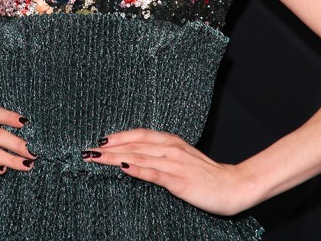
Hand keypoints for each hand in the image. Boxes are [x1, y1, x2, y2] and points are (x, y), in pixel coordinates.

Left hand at [82, 128, 250, 215]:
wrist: (234, 185)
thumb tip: (135, 159)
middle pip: (133, 144)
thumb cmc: (206, 175)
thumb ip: (160, 157)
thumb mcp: (180, 160)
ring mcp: (174, 163)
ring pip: (139, 156)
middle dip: (108, 147)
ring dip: (115, 157)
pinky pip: (155, 173)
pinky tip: (124, 168)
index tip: (97, 140)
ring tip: (96, 158)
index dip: (117, 136)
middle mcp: (170, 148)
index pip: (138, 135)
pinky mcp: (180, 180)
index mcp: (170, 142)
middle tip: (86, 150)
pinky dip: (138, 169)